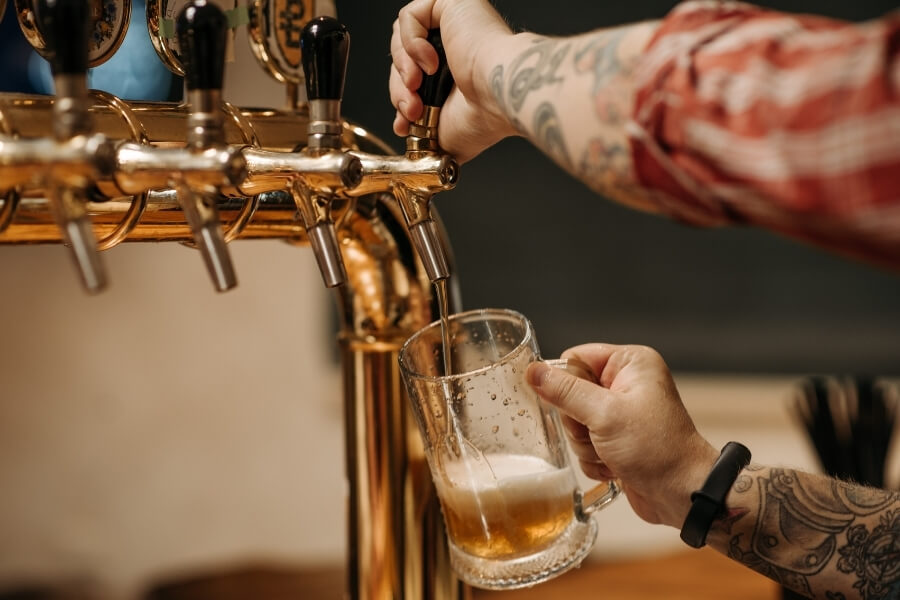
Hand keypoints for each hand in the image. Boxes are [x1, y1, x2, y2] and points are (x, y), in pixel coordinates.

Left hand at [390, 0, 518, 161]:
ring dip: (402, 67)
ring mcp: (453, 22)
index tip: (404, 122)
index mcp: (458, 71)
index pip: (413, 76)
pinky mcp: (450, 4)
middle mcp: (457, 44)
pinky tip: (430, 63)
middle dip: (400, 89)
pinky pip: (410, 17)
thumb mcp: (445, 133)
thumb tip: (410, 140)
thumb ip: (426, 132)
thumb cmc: (485, 116)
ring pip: (402, 38)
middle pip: (403, 58)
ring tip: (417, 86)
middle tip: (411, 110)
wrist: (499, 97)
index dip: (402, 97)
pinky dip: (411, 43)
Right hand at [526, 343, 719, 528]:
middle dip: (578, 423)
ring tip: (611, 453)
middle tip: (600, 435)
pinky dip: (593, 459)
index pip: (574, 358)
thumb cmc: (657, 449)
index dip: (567, 384)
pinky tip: (614, 466)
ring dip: (586, 445)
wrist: (681, 493)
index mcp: (629, 363)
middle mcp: (626, 383)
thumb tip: (533, 372)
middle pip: (569, 394)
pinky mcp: (616, 438)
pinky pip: (584, 444)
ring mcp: (620, 413)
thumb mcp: (605, 415)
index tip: (579, 408)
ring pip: (574, 423)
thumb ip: (564, 392)